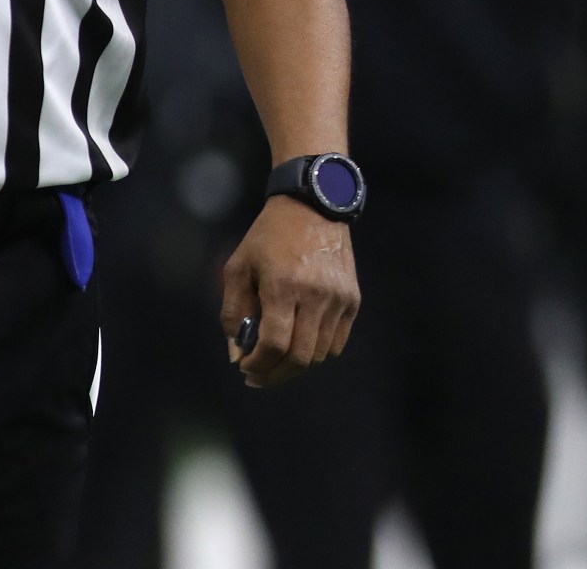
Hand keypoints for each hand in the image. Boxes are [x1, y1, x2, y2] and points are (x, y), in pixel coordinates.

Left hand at [220, 194, 359, 387]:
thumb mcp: (237, 267)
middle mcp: (316, 296)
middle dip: (275, 374)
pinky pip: (336, 343)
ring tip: (274, 361)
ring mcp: (339, 300)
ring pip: (320, 354)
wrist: (312, 209)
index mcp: (283, 286)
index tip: (245, 368)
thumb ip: (234, 311)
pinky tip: (297, 347)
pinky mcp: (353, 301)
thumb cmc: (267, 237)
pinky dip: (316, 352)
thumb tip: (237, 351)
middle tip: (256, 377)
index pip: (275, 344)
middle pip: (300, 357)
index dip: (259, 364)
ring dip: (295, 365)